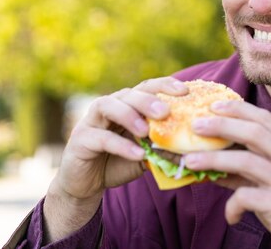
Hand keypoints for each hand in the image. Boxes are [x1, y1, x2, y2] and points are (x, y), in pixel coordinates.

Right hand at [43, 77, 187, 241]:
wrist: (85, 185)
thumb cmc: (118, 163)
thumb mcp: (145, 154)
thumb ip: (160, 147)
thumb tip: (190, 149)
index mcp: (127, 105)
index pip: (147, 87)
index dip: (165, 86)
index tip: (185, 91)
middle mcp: (109, 106)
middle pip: (129, 94)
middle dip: (147, 101)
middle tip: (164, 112)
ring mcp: (92, 120)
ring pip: (109, 106)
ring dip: (129, 116)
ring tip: (146, 131)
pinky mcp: (80, 139)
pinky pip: (101, 138)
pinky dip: (121, 145)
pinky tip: (137, 154)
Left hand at [184, 100, 270, 248]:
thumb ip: (246, 170)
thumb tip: (208, 159)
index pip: (265, 119)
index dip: (238, 109)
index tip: (213, 106)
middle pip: (255, 132)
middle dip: (222, 126)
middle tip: (196, 126)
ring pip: (246, 162)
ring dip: (213, 160)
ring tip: (189, 162)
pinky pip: (246, 197)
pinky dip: (231, 206)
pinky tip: (230, 217)